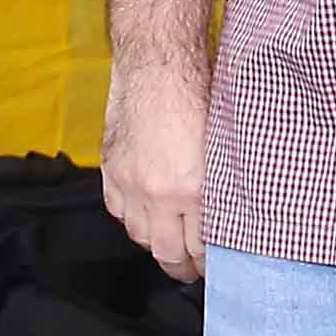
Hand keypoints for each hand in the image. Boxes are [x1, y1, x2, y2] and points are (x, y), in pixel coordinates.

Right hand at [104, 61, 210, 280]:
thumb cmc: (199, 93)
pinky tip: (144, 216)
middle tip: (191, 271)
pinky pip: (117, 211)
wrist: (158, 64)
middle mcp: (160, 193)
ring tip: (169, 244)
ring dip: (156, 243)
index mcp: (195, 189)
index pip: (201, 247)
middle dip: (182, 267)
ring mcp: (130, 183)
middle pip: (167, 252)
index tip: (213, 267)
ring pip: (140, 235)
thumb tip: (225, 218)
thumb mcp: (222, 146)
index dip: (208, 263)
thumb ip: (219, 187)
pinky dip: (131, 218)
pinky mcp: (111, 169)